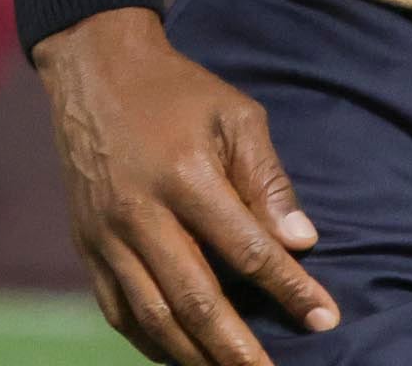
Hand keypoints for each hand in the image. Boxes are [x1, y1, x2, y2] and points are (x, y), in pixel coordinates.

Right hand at [39, 9, 337, 365]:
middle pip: (195, 299)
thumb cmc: (180, 93)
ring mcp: (106, 237)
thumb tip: (302, 243)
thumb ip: (269, 181)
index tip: (325, 318)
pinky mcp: (86, 248)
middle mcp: (140, 214)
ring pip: (154, 316)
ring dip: (196, 356)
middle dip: (238, 348)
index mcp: (186, 176)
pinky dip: (152, 342)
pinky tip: (183, 356)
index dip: (289, 288)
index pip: (246, 249)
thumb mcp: (237, 117)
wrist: (96, 75)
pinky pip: (119, 311)